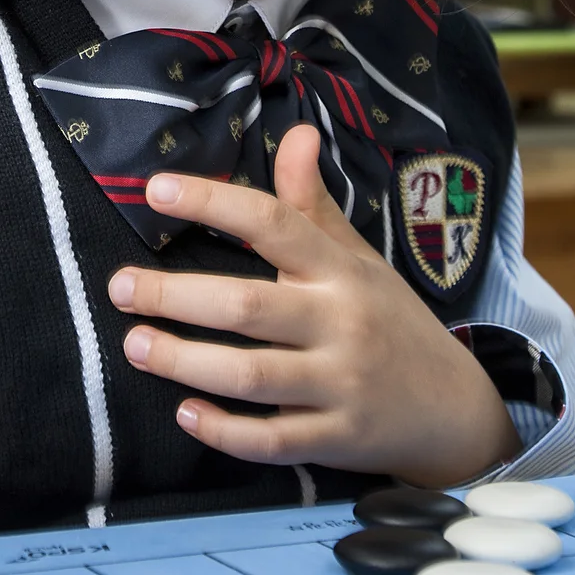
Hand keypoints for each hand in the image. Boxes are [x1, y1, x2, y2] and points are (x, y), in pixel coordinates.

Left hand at [107, 126, 518, 489]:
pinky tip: (186, 414)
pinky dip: (225, 431)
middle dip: (174, 296)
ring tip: (135, 345)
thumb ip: (314, 206)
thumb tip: (296, 134)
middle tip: (119, 288)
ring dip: (184, 362)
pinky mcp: (336, 438)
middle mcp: (340, 324)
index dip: (214, 203)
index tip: (157, 189)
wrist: (455, 410)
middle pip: (246, 306)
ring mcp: (339, 384)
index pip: (273, 224)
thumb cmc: (391, 323)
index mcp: (340, 272)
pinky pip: (272, 440)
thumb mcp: (359, 260)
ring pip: (250, 375)